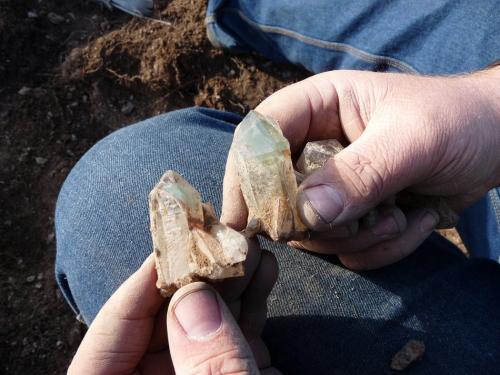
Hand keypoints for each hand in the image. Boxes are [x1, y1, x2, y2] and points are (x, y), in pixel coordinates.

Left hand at [68, 241, 278, 373]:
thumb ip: (208, 368)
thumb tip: (193, 300)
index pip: (107, 340)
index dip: (137, 289)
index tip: (173, 245)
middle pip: (162, 325)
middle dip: (199, 277)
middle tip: (223, 237)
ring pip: (203, 327)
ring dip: (231, 285)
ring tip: (253, 248)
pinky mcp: (225, 374)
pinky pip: (230, 340)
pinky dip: (249, 310)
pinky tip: (265, 275)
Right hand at [222, 68, 499, 269]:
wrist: (499, 144)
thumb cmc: (458, 122)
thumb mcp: (413, 141)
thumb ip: (360, 174)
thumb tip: (306, 215)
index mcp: (319, 107)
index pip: (261, 135)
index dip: (246, 174)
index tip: (242, 219)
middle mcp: (317, 147)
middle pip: (278, 195)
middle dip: (318, 222)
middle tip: (360, 222)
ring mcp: (335, 185)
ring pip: (313, 230)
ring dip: (359, 237)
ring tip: (401, 217)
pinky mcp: (355, 215)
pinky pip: (346, 248)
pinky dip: (381, 247)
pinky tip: (415, 222)